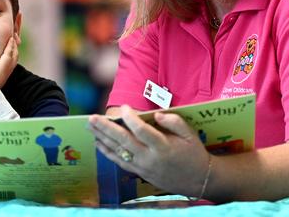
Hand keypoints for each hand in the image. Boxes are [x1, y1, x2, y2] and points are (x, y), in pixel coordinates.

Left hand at [0, 37, 17, 100]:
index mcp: (4, 73)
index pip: (10, 60)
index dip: (11, 52)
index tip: (9, 45)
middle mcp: (8, 70)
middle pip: (15, 55)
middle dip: (15, 46)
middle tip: (13, 38)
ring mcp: (8, 66)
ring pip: (14, 52)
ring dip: (14, 43)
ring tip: (13, 36)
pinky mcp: (5, 63)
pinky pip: (10, 51)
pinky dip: (11, 44)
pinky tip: (11, 38)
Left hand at [88, 105, 210, 197]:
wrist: (198, 180)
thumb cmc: (194, 153)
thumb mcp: (191, 134)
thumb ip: (174, 121)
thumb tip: (156, 114)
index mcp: (164, 147)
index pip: (143, 132)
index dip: (132, 119)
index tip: (125, 108)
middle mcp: (150, 158)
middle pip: (124, 141)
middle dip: (106, 128)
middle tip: (92, 118)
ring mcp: (143, 167)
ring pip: (118, 152)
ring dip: (102, 138)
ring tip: (90, 127)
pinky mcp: (140, 173)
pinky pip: (120, 162)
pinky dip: (108, 153)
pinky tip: (99, 143)